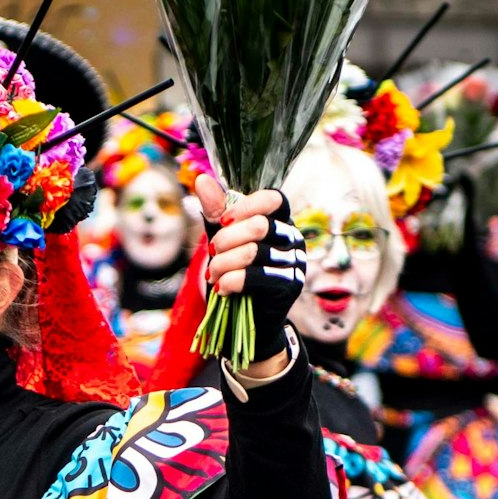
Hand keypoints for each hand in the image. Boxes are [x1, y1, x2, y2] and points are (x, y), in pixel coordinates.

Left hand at [196, 173, 305, 362]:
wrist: (247, 318)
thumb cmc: (237, 271)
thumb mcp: (224, 238)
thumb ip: (216, 210)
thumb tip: (202, 180)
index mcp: (281, 221)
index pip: (274, 199)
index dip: (245, 206)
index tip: (222, 221)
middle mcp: (294, 238)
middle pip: (258, 226)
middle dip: (226, 239)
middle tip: (212, 252)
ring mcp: (295, 263)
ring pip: (253, 252)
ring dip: (223, 264)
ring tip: (213, 274)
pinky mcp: (290, 287)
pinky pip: (255, 277)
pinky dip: (230, 281)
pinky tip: (222, 288)